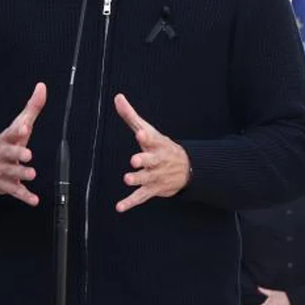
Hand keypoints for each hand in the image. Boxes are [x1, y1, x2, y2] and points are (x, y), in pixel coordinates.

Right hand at [0, 83, 46, 205]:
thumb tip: (42, 87)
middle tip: (28, 154)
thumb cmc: (6, 143)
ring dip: (20, 174)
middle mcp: (2, 155)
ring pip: (11, 173)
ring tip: (32, 173)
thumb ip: (32, 108)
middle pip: (8, 153)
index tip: (24, 127)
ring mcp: (2, 171)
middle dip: (17, 154)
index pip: (10, 133)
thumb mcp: (17, 125)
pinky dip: (24, 196)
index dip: (17, 131)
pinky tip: (34, 200)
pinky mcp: (5, 185)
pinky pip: (15, 192)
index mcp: (6, 139)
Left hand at [113, 94, 191, 212]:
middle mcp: (157, 160)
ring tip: (127, 179)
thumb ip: (130, 116)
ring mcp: (155, 175)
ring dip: (137, 179)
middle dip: (143, 160)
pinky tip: (119, 207)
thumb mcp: (148, 130)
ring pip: (146, 178)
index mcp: (156, 144)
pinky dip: (130, 203)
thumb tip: (117, 97)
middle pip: (150, 160)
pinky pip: (141, 197)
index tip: (140, 134)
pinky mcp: (153, 189)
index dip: (146, 137)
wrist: (187, 168)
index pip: (152, 139)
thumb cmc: (161, 146)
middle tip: (134, 160)